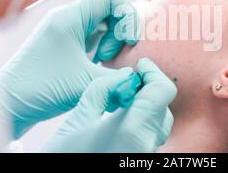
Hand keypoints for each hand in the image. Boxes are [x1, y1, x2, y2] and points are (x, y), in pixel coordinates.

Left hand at [0, 0, 139, 138]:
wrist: (8, 104)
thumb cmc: (41, 89)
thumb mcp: (86, 83)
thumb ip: (120, 78)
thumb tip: (139, 76)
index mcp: (71, 17)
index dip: (128, 16)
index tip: (129, 42)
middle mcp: (69, 18)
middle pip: (110, 11)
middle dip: (119, 34)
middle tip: (108, 58)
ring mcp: (66, 31)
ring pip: (103, 26)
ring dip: (111, 44)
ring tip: (101, 64)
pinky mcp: (65, 45)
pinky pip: (93, 38)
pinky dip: (102, 50)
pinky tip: (95, 68)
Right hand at [42, 58, 176, 152]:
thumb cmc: (65, 157)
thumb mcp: (78, 119)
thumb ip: (103, 90)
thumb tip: (124, 76)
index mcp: (133, 130)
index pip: (162, 91)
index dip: (153, 72)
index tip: (140, 65)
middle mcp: (146, 145)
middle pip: (162, 108)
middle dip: (148, 90)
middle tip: (126, 83)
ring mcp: (145, 158)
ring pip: (158, 124)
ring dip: (146, 108)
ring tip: (122, 102)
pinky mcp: (139, 163)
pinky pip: (150, 139)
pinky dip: (142, 124)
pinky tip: (121, 122)